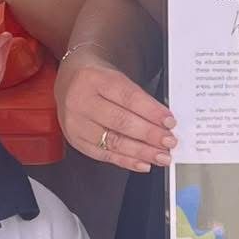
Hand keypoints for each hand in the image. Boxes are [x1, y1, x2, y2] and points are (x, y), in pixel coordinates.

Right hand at [55, 45, 174, 173]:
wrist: (68, 80)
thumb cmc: (97, 79)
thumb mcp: (115, 76)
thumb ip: (137, 98)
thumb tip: (163, 122)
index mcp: (93, 79)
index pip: (128, 97)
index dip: (151, 112)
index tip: (169, 121)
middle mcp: (80, 101)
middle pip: (120, 121)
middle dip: (149, 134)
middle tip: (169, 141)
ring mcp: (75, 123)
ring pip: (113, 141)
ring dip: (141, 152)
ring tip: (160, 156)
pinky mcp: (75, 140)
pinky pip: (104, 156)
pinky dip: (126, 161)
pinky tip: (142, 163)